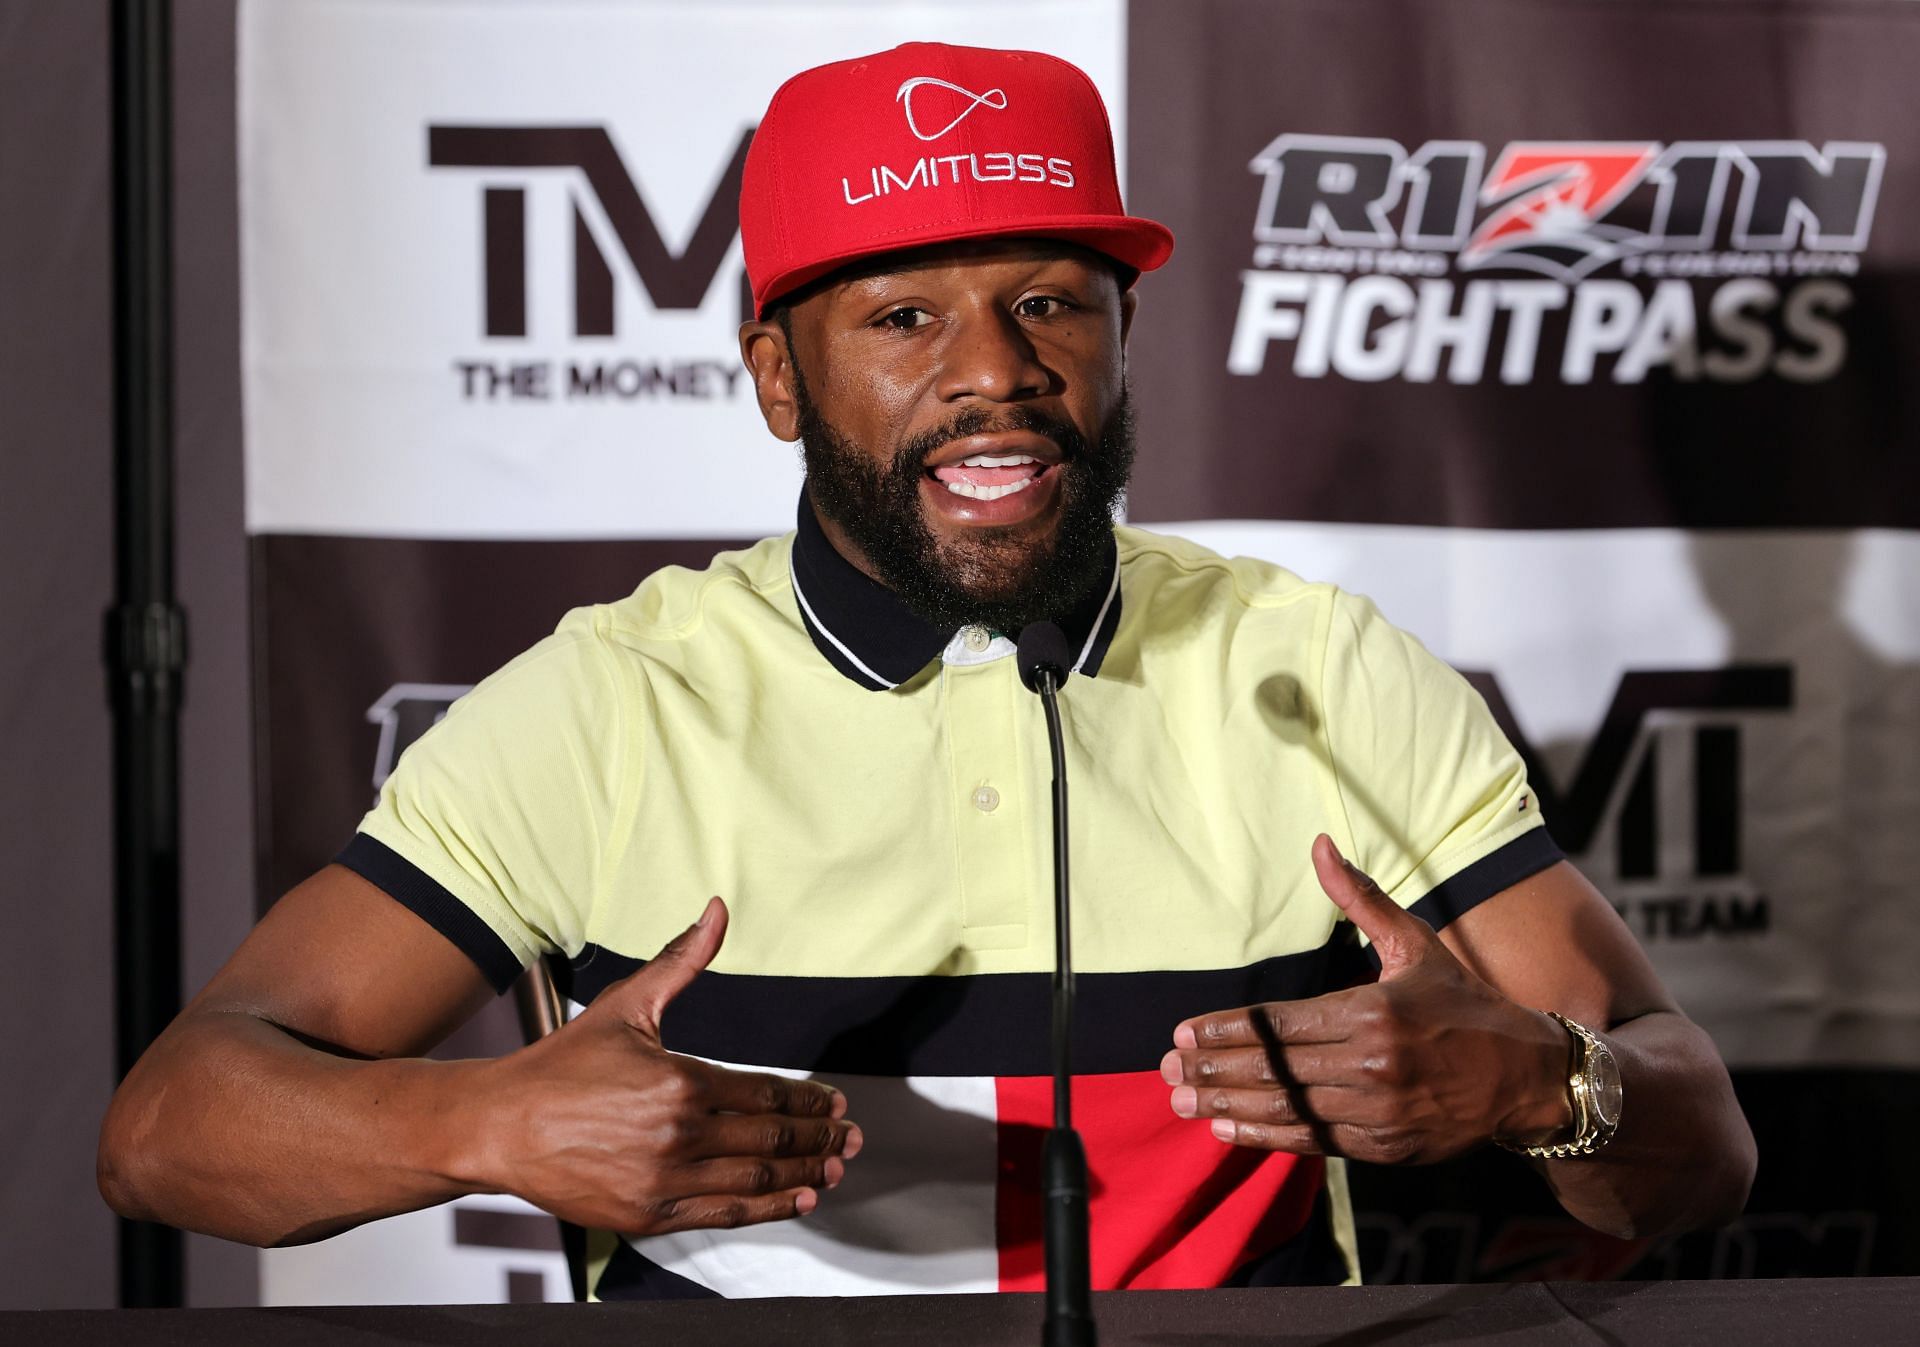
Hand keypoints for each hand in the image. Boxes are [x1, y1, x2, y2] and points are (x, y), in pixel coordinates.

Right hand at [478, 897, 859, 1232]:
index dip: (811, 1100)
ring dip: (806, 1172)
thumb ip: (682, 961)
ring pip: (757, 1178)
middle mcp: (679, 1134)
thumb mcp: (627, 1006)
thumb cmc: (561, 1067)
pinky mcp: (648, 1216)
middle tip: (849, 1136)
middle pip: (773, 1138)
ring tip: (834, 1167)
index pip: (768, 1094)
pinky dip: (768, 1207)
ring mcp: (664, 1180)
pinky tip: (796, 1198)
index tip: (835, 1103)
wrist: (499, 1126)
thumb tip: (717, 910)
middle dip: (821, 1137)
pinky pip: (724, 1214)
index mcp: (681, 1081)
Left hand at [1162, 836, 1568, 1162]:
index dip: (1228, 1030)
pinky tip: (1229, 1131)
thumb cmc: (1462, 1003)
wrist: (1526, 1077)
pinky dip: (1268, 1136)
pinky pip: (1313, 1141)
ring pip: (1287, 1108)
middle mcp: (1372, 1065)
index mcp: (1373, 1012)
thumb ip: (1360, 900)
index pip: (1280, 1024)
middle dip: (1214, 1070)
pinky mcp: (1385, 1148)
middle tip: (1168, 1069)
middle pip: (1274, 1068)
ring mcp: (1378, 1112)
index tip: (1184, 1033)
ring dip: (1229, 1107)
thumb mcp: (1414, 944)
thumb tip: (1320, 845)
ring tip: (1183, 1103)